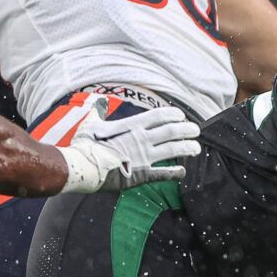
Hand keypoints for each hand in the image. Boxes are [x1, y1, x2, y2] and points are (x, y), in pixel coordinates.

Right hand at [56, 103, 200, 192]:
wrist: (80, 167)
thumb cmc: (84, 145)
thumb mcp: (90, 124)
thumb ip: (98, 112)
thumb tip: (98, 101)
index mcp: (131, 126)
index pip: (159, 116)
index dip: (173, 115)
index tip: (181, 116)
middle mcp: (141, 140)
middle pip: (172, 132)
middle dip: (187, 130)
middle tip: (196, 130)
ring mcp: (143, 158)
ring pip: (173, 150)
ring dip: (187, 148)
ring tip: (196, 148)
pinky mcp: (142, 175)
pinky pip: (163, 173)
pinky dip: (175, 173)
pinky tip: (183, 171)